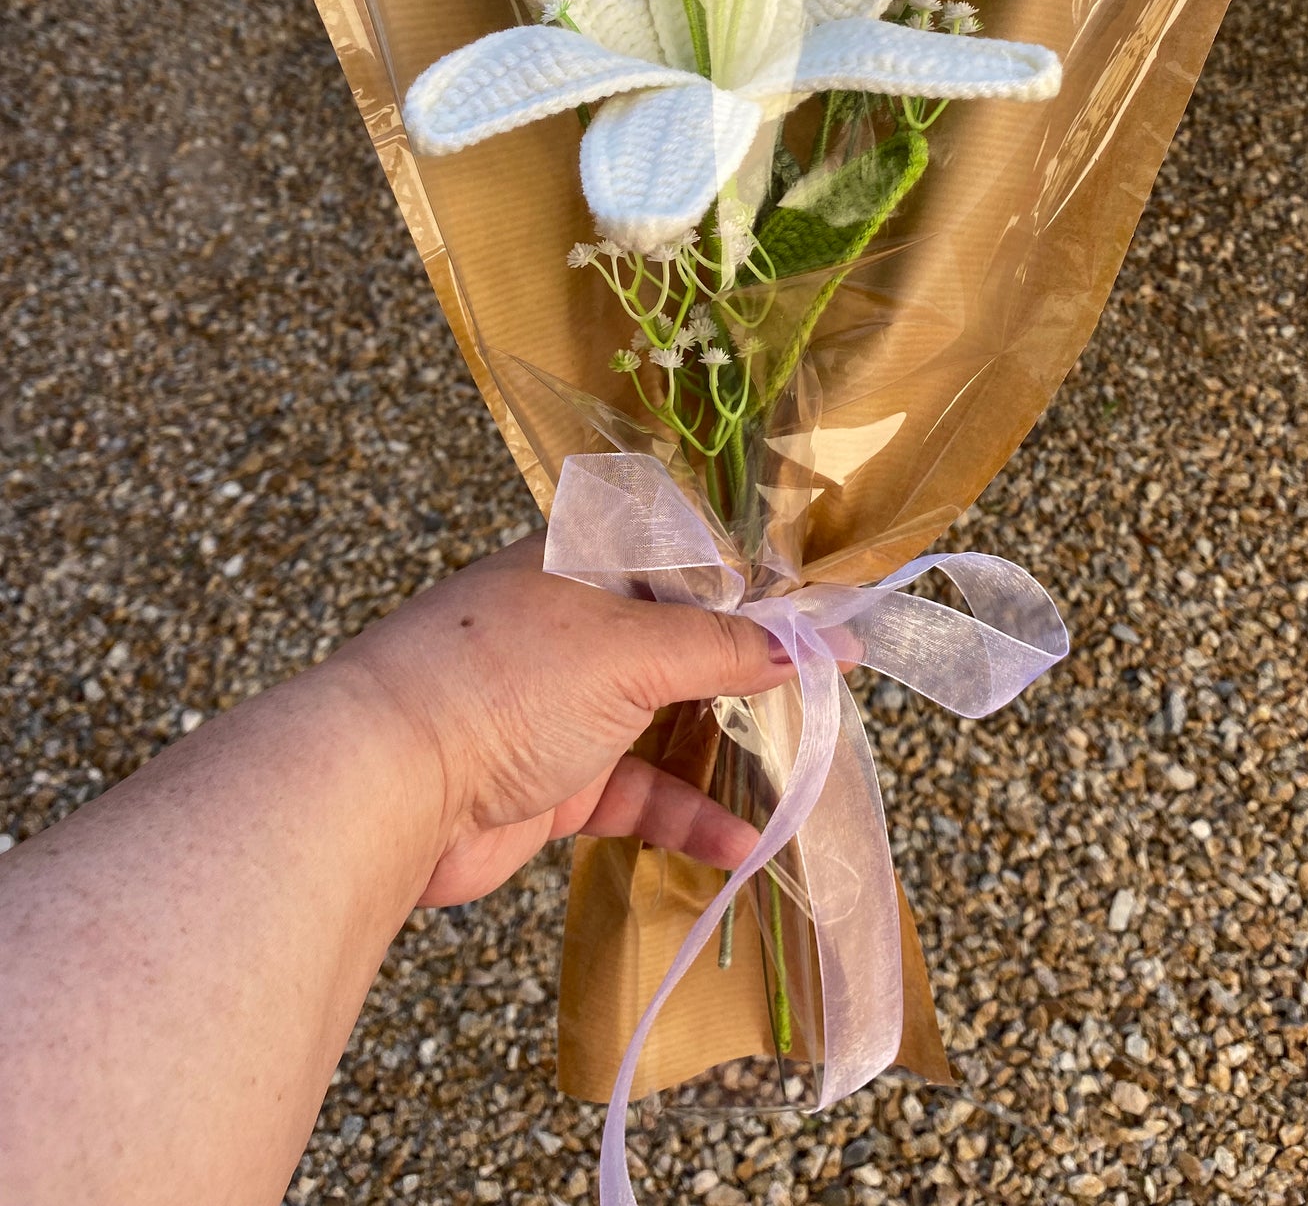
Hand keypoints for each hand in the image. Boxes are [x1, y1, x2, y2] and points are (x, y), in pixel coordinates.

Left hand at [334, 532, 794, 905]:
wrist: (384, 787)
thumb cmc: (504, 682)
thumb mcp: (631, 651)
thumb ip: (726, 649)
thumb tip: (818, 643)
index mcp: (584, 563)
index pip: (686, 558)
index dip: (754, 587)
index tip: (823, 620)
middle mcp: (572, 625)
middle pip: (678, 642)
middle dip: (747, 673)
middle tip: (826, 696)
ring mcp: (559, 705)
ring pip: (662, 722)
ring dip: (723, 752)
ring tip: (799, 774)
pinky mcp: (550, 781)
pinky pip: (635, 793)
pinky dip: (683, 816)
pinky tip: (738, 845)